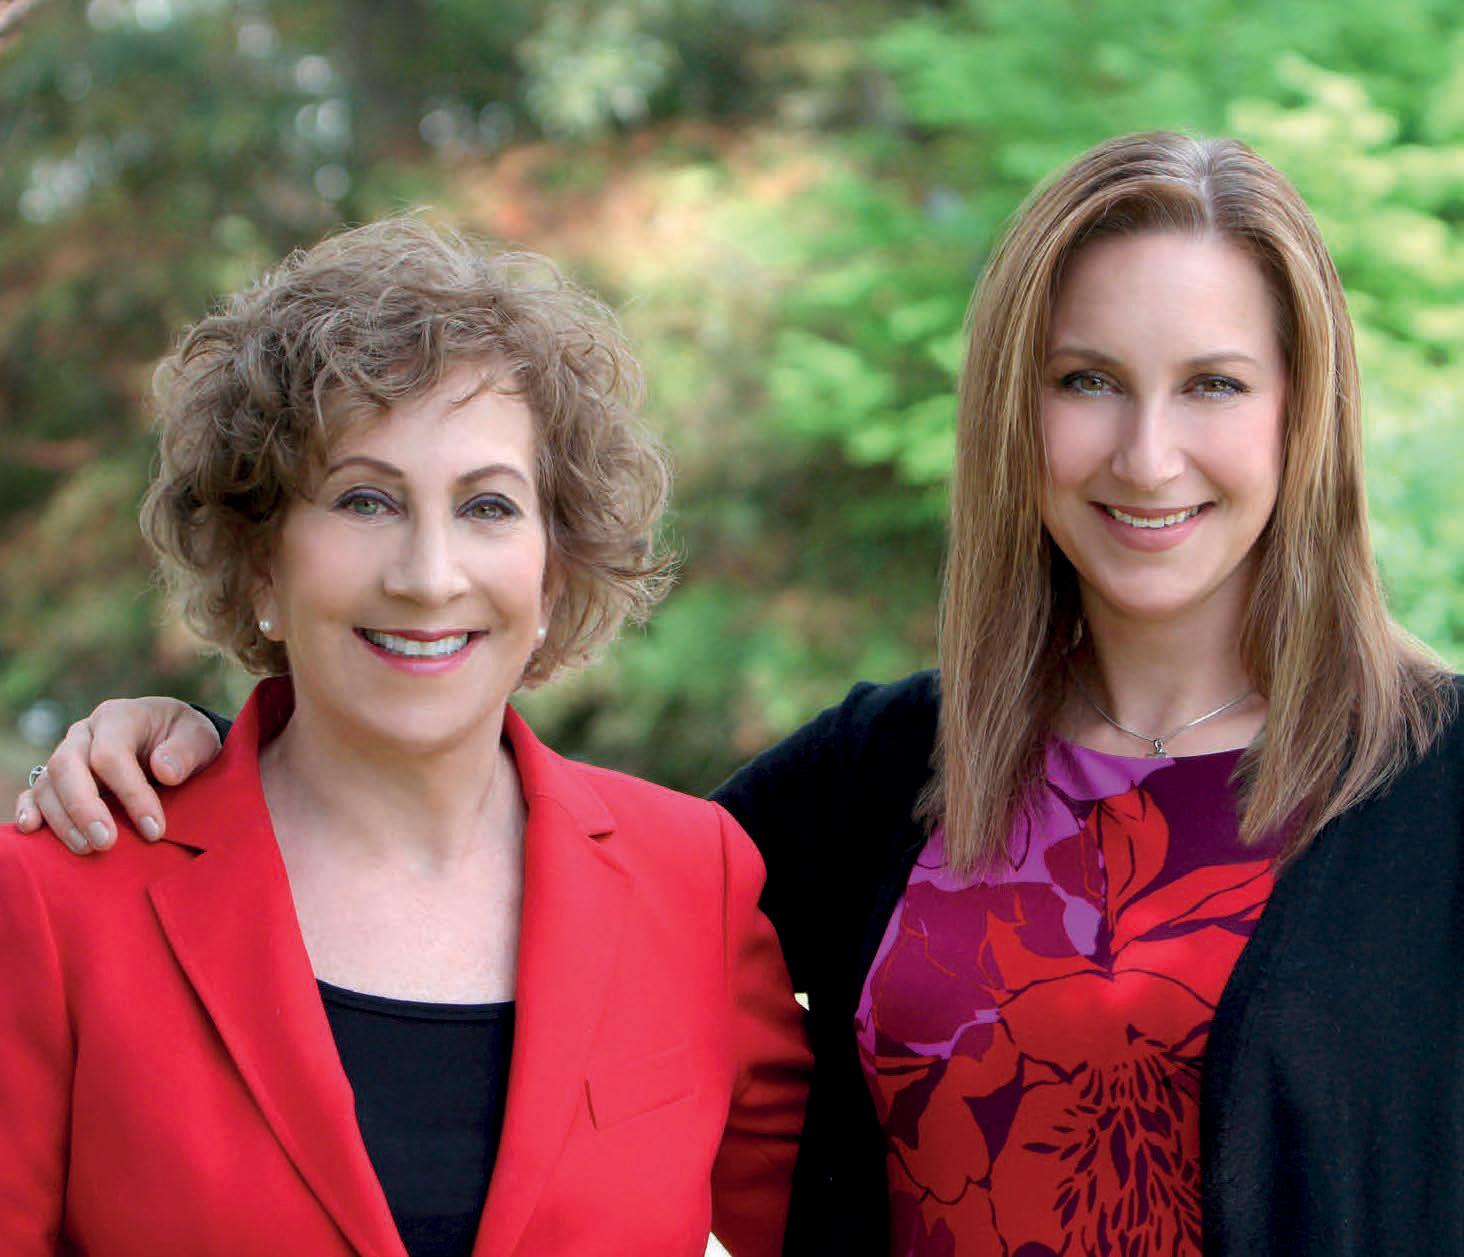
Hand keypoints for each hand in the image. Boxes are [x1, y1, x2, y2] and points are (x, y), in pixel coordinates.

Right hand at [12, 699, 221, 853]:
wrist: (174, 740)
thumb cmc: (186, 740)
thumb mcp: (200, 738)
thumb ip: (186, 751)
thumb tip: (164, 771)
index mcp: (119, 717)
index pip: (111, 754)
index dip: (131, 793)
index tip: (154, 829)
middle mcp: (84, 734)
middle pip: (67, 767)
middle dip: (85, 808)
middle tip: (107, 843)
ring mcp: (67, 755)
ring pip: (48, 783)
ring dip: (63, 819)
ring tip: (88, 848)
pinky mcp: (58, 779)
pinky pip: (33, 792)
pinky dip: (28, 809)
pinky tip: (31, 829)